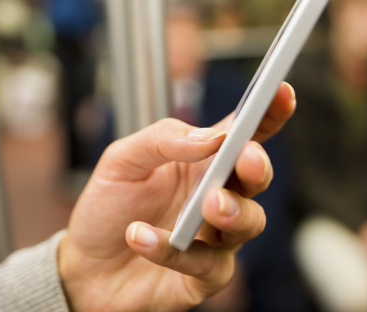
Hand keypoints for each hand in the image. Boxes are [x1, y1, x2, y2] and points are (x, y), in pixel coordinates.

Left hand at [58, 82, 295, 310]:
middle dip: (258, 166)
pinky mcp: (203, 275)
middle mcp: (216, 195)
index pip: (244, 133)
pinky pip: (206, 263)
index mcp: (202, 162)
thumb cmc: (108, 208)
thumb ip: (163, 140)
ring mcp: (215, 237)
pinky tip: (140, 237)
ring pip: (250, 223)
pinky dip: (174, 250)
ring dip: (234, 211)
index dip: (268, 112)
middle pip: (257, 177)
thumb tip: (211, 137)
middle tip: (246, 160)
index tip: (282, 91)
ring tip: (207, 204)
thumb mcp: (122, 160)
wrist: (83, 268)